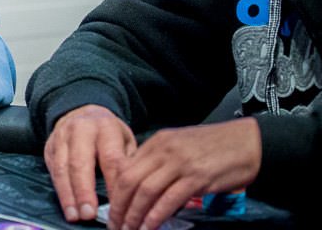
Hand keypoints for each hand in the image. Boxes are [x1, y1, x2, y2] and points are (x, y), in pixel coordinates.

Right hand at [44, 104, 135, 222]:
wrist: (81, 110)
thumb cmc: (108, 131)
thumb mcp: (125, 139)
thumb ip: (128, 161)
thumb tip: (130, 192)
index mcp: (105, 127)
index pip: (110, 158)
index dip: (113, 184)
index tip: (118, 205)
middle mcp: (80, 129)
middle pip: (80, 163)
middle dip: (84, 192)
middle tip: (90, 214)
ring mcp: (61, 137)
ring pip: (62, 168)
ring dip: (68, 195)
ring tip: (75, 215)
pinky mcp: (49, 146)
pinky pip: (53, 170)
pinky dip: (60, 190)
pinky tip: (67, 206)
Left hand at [106, 118, 259, 229]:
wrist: (249, 141)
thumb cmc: (216, 147)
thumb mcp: (180, 145)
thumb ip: (160, 160)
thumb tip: (141, 184)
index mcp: (157, 142)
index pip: (125, 167)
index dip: (115, 192)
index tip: (113, 209)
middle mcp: (164, 150)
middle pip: (130, 180)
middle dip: (119, 206)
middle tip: (115, 224)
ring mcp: (180, 163)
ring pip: (146, 191)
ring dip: (134, 214)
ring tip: (129, 229)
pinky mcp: (198, 177)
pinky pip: (169, 199)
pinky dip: (156, 215)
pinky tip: (150, 226)